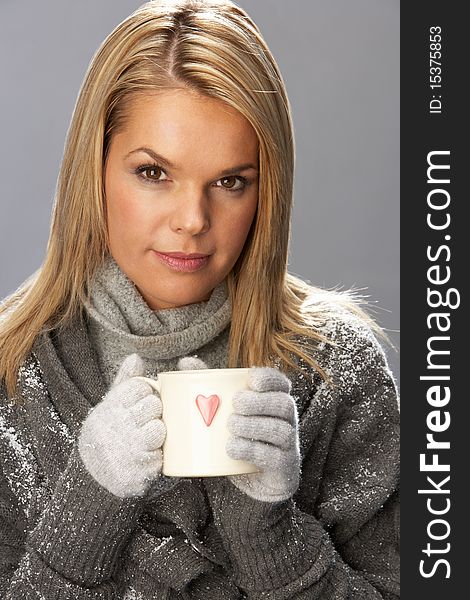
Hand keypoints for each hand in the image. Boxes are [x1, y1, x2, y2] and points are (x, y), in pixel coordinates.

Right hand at [78, 354, 172, 497]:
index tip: (147, 401)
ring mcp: (124, 450)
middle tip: (151, 421)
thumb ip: (126, 381)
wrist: (93, 477)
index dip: (150, 393)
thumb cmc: (110, 433)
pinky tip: (151, 458)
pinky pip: (160, 457)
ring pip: (159, 430)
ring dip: (161, 435)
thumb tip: (135, 356)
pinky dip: (160, 459)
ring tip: (152, 439)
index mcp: (110, 407)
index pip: (141, 387)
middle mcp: (114, 427)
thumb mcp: (112, 406)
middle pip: (153, 406)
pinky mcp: (135, 473)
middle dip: (158, 412)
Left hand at [178, 356, 299, 502]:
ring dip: (254, 426)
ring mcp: (288, 444)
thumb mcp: (225, 409)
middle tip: (235, 404)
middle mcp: (287, 420)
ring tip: (230, 426)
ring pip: (282, 430)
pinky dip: (252, 451)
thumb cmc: (238, 433)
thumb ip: (210, 384)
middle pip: (283, 404)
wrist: (252, 478)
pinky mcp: (283, 467)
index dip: (269, 379)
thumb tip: (186, 362)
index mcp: (275, 399)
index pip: (281, 383)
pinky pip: (274, 457)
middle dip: (260, 402)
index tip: (251, 380)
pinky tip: (232, 448)